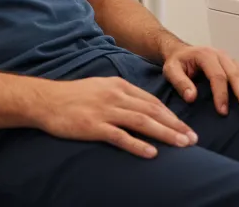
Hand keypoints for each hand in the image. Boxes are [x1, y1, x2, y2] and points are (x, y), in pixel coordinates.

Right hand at [33, 77, 196, 158]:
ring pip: (141, 122)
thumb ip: (120, 95)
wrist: (45, 100)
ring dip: (165, 134)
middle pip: (151, 111)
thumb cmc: (72, 96)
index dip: (171, 114)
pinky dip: (138, 145)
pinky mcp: (93, 126)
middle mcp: (114, 96)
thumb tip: (142, 107)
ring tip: (182, 145)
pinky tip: (152, 153)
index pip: (151, 101)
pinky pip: (120, 137)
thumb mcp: (99, 87)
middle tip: (193, 139)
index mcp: (117, 85)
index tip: (185, 126)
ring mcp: (104, 111)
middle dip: (175, 125)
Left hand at [162, 45, 238, 115]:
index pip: (216, 75)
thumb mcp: (170, 70)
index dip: (221, 94)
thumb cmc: (177, 63)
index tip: (223, 112)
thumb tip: (192, 97)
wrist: (181, 52)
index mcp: (205, 55)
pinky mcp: (237, 65)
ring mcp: (231, 60)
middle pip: (235, 74)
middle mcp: (221, 56)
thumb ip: (180, 82)